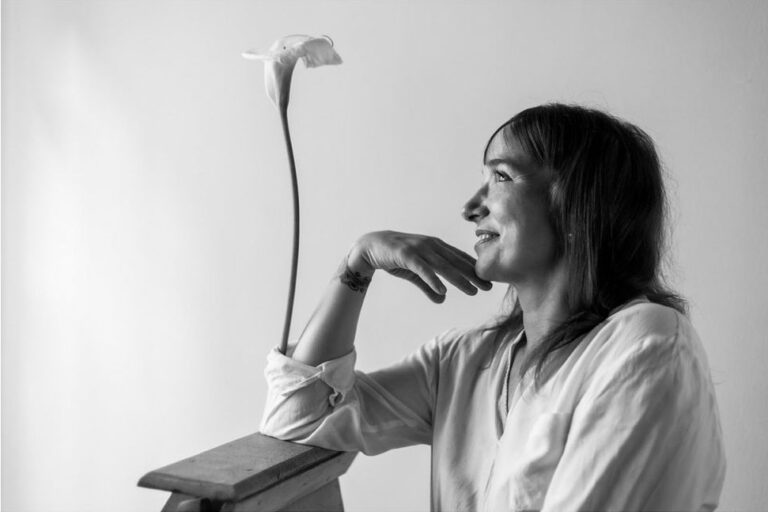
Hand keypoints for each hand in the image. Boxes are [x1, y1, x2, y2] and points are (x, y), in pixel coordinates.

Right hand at [346, 231, 491, 302]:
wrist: (371, 247)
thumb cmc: (395, 257)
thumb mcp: (415, 273)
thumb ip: (429, 286)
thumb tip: (443, 298)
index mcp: (436, 246)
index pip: (459, 259)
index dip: (474, 270)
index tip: (488, 281)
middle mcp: (431, 245)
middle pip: (456, 262)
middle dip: (473, 275)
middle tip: (488, 287)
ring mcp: (419, 249)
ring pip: (443, 266)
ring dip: (459, 279)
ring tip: (472, 291)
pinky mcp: (406, 255)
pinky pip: (423, 269)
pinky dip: (434, 279)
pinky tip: (443, 291)